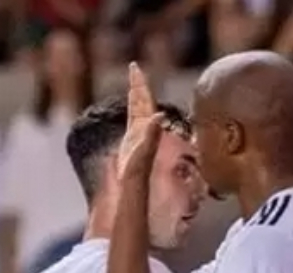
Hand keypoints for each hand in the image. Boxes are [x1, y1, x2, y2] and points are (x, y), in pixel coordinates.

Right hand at [117, 62, 164, 177]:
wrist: (134, 184)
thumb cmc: (138, 170)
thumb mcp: (144, 150)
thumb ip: (151, 133)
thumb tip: (159, 115)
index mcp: (148, 126)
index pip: (144, 99)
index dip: (140, 83)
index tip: (135, 68)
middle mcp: (146, 127)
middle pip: (142, 99)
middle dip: (138, 83)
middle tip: (134, 67)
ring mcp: (140, 132)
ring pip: (138, 106)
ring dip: (136, 93)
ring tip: (134, 80)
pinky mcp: (133, 138)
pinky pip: (133, 116)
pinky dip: (133, 106)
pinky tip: (132, 102)